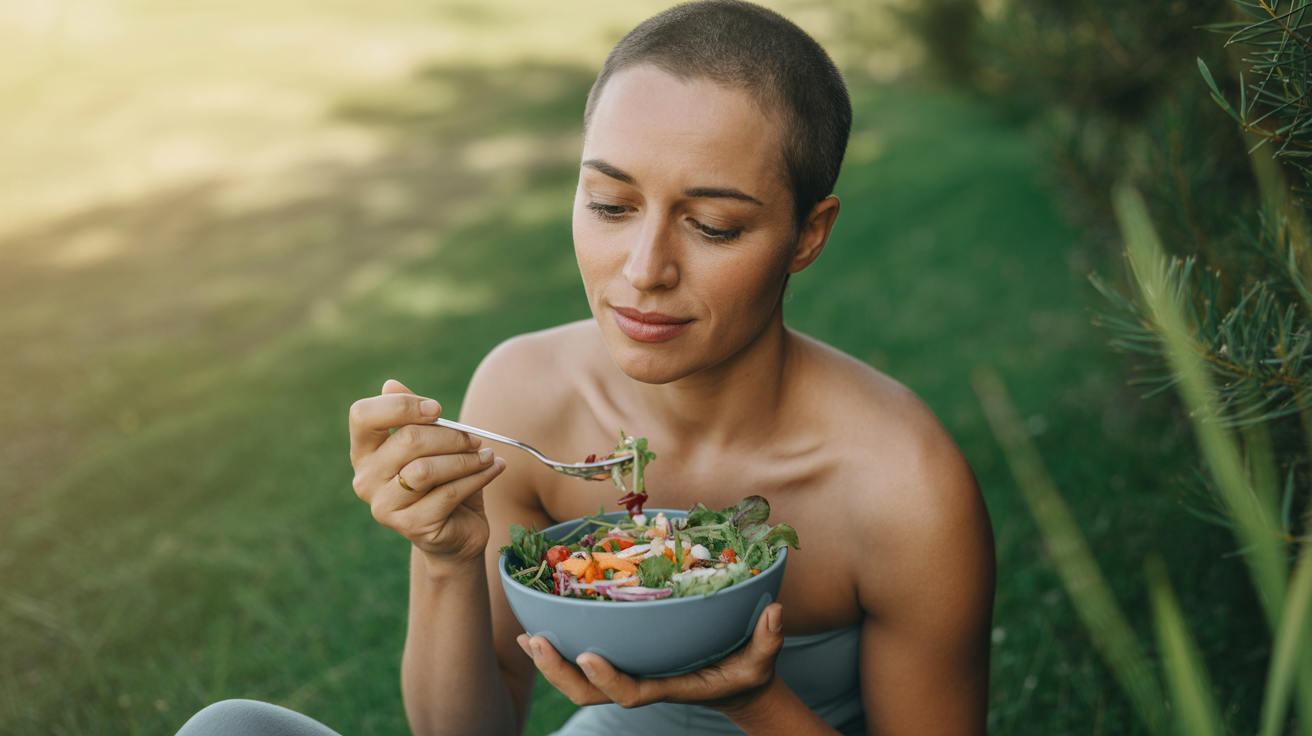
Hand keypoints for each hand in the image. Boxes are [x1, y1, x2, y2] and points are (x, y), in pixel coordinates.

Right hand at [349, 379, 506, 560]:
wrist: (457, 531)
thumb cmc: (442, 480)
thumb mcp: (431, 444)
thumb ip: (413, 416)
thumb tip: (390, 384)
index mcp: (364, 451)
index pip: (363, 415)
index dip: (402, 406)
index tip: (437, 409)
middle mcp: (365, 479)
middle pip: (407, 440)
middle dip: (450, 435)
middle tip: (476, 438)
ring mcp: (385, 506)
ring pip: (426, 470)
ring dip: (465, 458)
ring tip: (487, 455)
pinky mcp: (411, 526)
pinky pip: (448, 493)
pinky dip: (477, 477)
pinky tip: (494, 469)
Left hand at [517, 603, 784, 713]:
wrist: (733, 681)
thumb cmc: (745, 669)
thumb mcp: (762, 659)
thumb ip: (768, 639)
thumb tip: (775, 611)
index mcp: (669, 685)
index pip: (633, 692)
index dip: (609, 679)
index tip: (589, 657)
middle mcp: (642, 682)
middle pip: (590, 692)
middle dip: (559, 671)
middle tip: (536, 642)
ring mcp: (629, 671)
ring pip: (579, 680)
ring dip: (551, 660)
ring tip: (527, 636)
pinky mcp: (623, 658)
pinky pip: (583, 658)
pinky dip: (561, 644)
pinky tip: (537, 625)